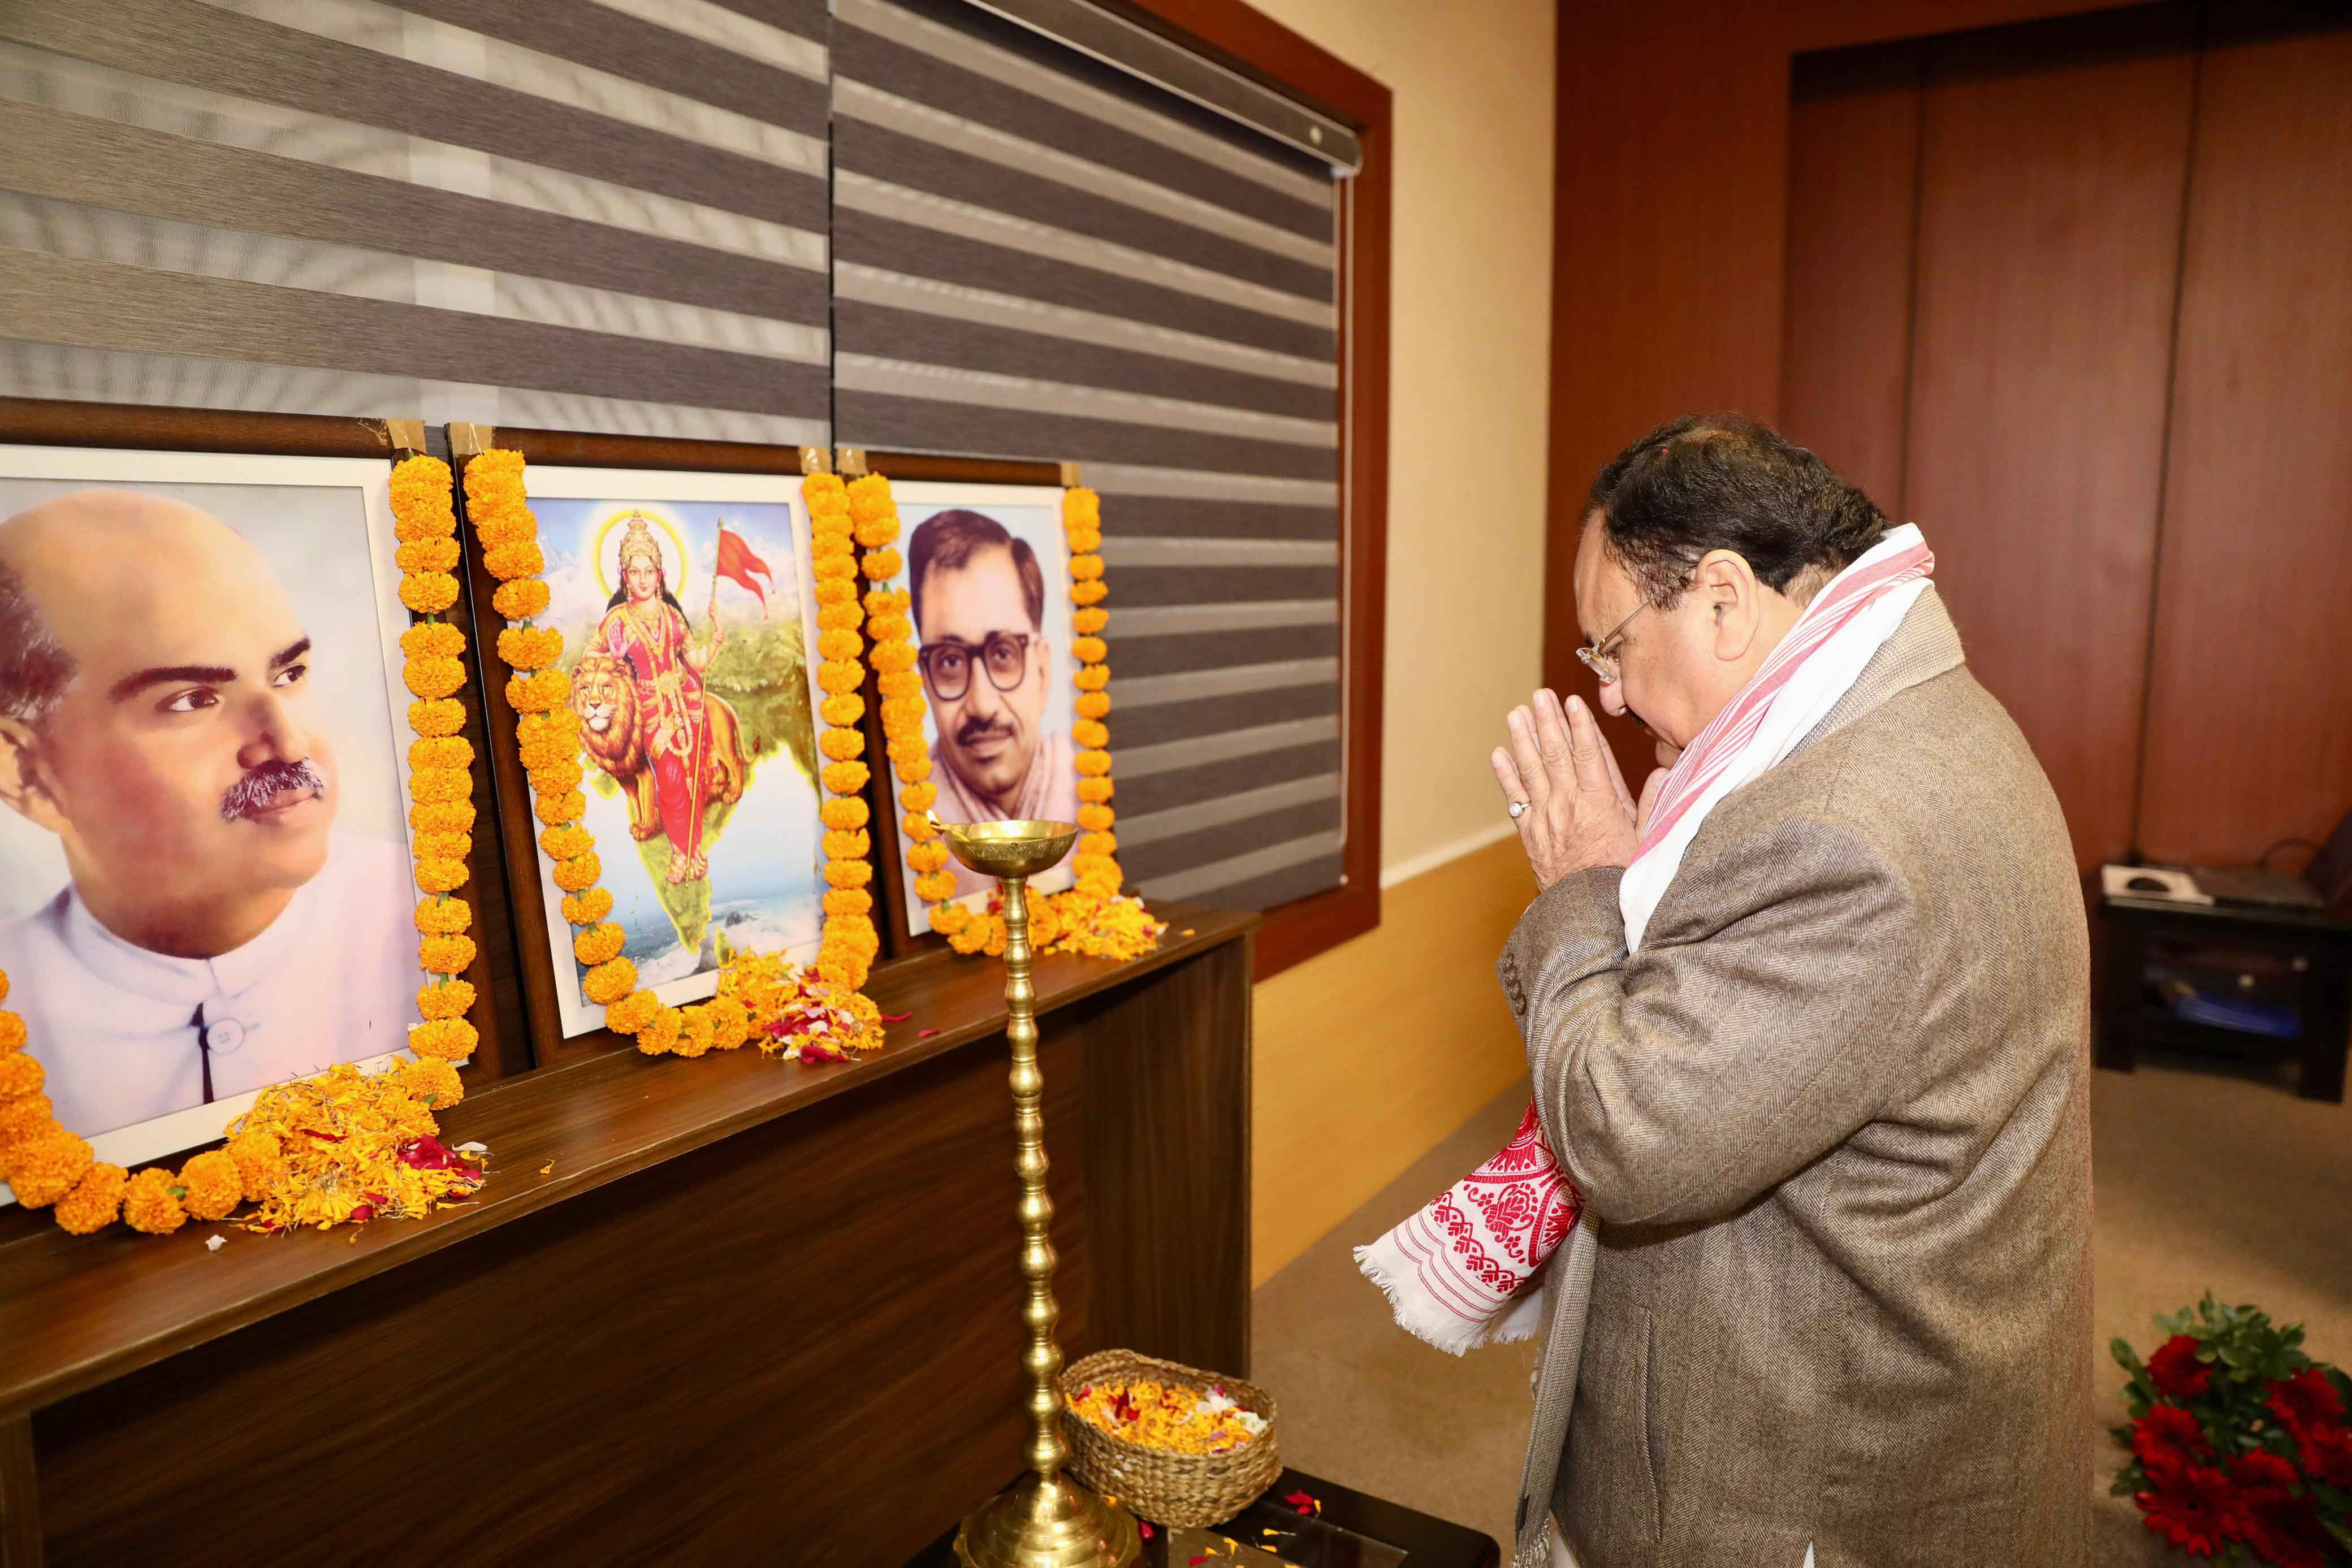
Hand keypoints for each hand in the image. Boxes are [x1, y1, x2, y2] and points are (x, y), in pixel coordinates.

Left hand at [1490, 689, 1665, 891]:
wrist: (1588, 911)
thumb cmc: (1622, 876)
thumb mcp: (1647, 839)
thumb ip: (1655, 803)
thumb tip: (1663, 771)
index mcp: (1600, 804)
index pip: (1589, 754)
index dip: (1580, 725)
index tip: (1573, 701)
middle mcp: (1569, 805)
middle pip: (1556, 754)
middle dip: (1548, 721)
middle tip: (1541, 695)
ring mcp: (1546, 818)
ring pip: (1532, 770)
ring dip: (1523, 739)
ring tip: (1517, 713)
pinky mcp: (1530, 834)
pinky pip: (1515, 799)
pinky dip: (1506, 776)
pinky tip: (1498, 754)